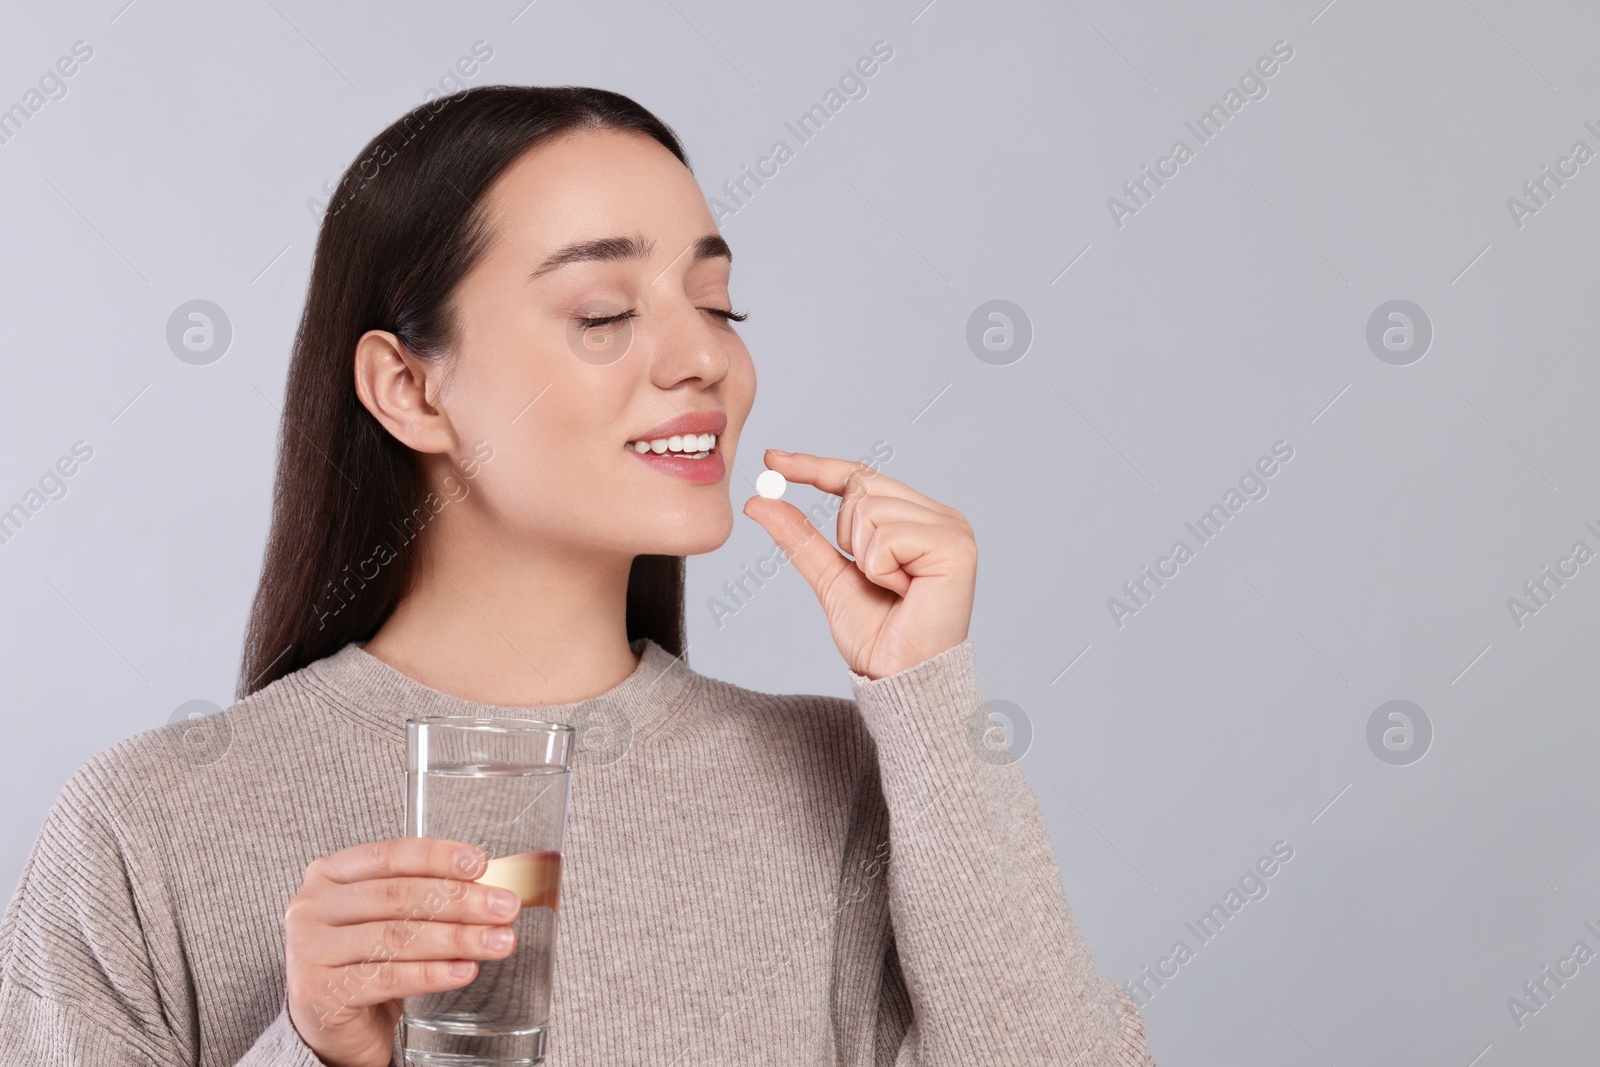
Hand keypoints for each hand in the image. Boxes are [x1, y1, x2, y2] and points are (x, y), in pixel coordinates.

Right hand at [284, 838, 521, 1066]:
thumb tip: (490, 887)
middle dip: (460, 901)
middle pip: (398, 896)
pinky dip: (434, 974)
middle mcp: (313, 906)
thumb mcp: (388, 916)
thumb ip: (426, 894)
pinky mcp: (321, 993)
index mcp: (330, 874)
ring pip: (397, 937)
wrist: (331, 1020)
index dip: (439, 856)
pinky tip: (464, 970)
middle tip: (504, 907)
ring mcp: (310, 950)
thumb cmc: (363, 958)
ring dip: (456, 938)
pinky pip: (389, 977)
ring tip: (497, 941)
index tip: (480, 863)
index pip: (391, 855)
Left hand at [742, 449, 975, 678]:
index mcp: (917, 519)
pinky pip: (888, 536)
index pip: (861, 477)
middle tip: (872, 577)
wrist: (899, 679)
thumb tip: (761, 500)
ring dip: (864, 558)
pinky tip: (905, 591)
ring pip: (870, 510)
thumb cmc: (878, 636)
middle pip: (861, 488)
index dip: (815, 466)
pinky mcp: (955, 546)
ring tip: (892, 588)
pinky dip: (880, 568)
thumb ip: (801, 536)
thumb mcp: (829, 577)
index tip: (772, 459)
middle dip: (847, 535)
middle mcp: (940, 516)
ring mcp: (952, 528)